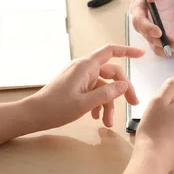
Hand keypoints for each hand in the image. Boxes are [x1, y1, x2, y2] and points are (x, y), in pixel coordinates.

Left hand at [26, 44, 144, 129]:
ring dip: (108, 103)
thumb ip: (107, 93)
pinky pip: (93, 91)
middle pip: (111, 73)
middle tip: (133, 104)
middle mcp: (84, 69)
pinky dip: (98, 103)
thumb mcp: (85, 103)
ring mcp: (80, 78)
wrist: (32, 116)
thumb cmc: (56, 108)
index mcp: (86, 66)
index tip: (141, 55)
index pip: (111, 51)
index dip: (127, 51)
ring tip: (108, 122)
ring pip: (103, 86)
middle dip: (122, 90)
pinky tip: (96, 117)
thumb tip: (124, 85)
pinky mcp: (76, 86)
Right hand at [130, 0, 173, 57]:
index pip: (139, 21)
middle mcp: (144, 24)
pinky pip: (168, 48)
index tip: (158, 32)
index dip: (148, 28)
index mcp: (139, 9)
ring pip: (158, 47)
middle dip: (162, 44)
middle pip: (149, 38)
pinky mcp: (165, 37)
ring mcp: (154, 33)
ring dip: (171, 52)